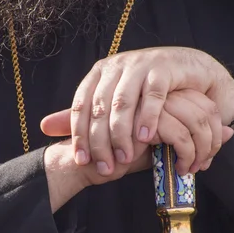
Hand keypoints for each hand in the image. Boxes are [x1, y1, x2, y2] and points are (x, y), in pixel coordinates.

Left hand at [50, 47, 233, 175]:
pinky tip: (145, 139)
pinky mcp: (163, 69)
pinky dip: (147, 118)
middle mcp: (116, 66)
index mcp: (99, 73)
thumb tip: (44, 128)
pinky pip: (152, 97)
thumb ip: (85, 115)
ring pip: (123, 103)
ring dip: (122, 133)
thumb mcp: (114, 99)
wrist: (189, 67)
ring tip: (125, 158)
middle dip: (100, 141)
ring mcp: (139, 65)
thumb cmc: (148, 87)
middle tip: (105, 167)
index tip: (81, 161)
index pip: (81, 105)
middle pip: (100, 108)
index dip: (79, 135)